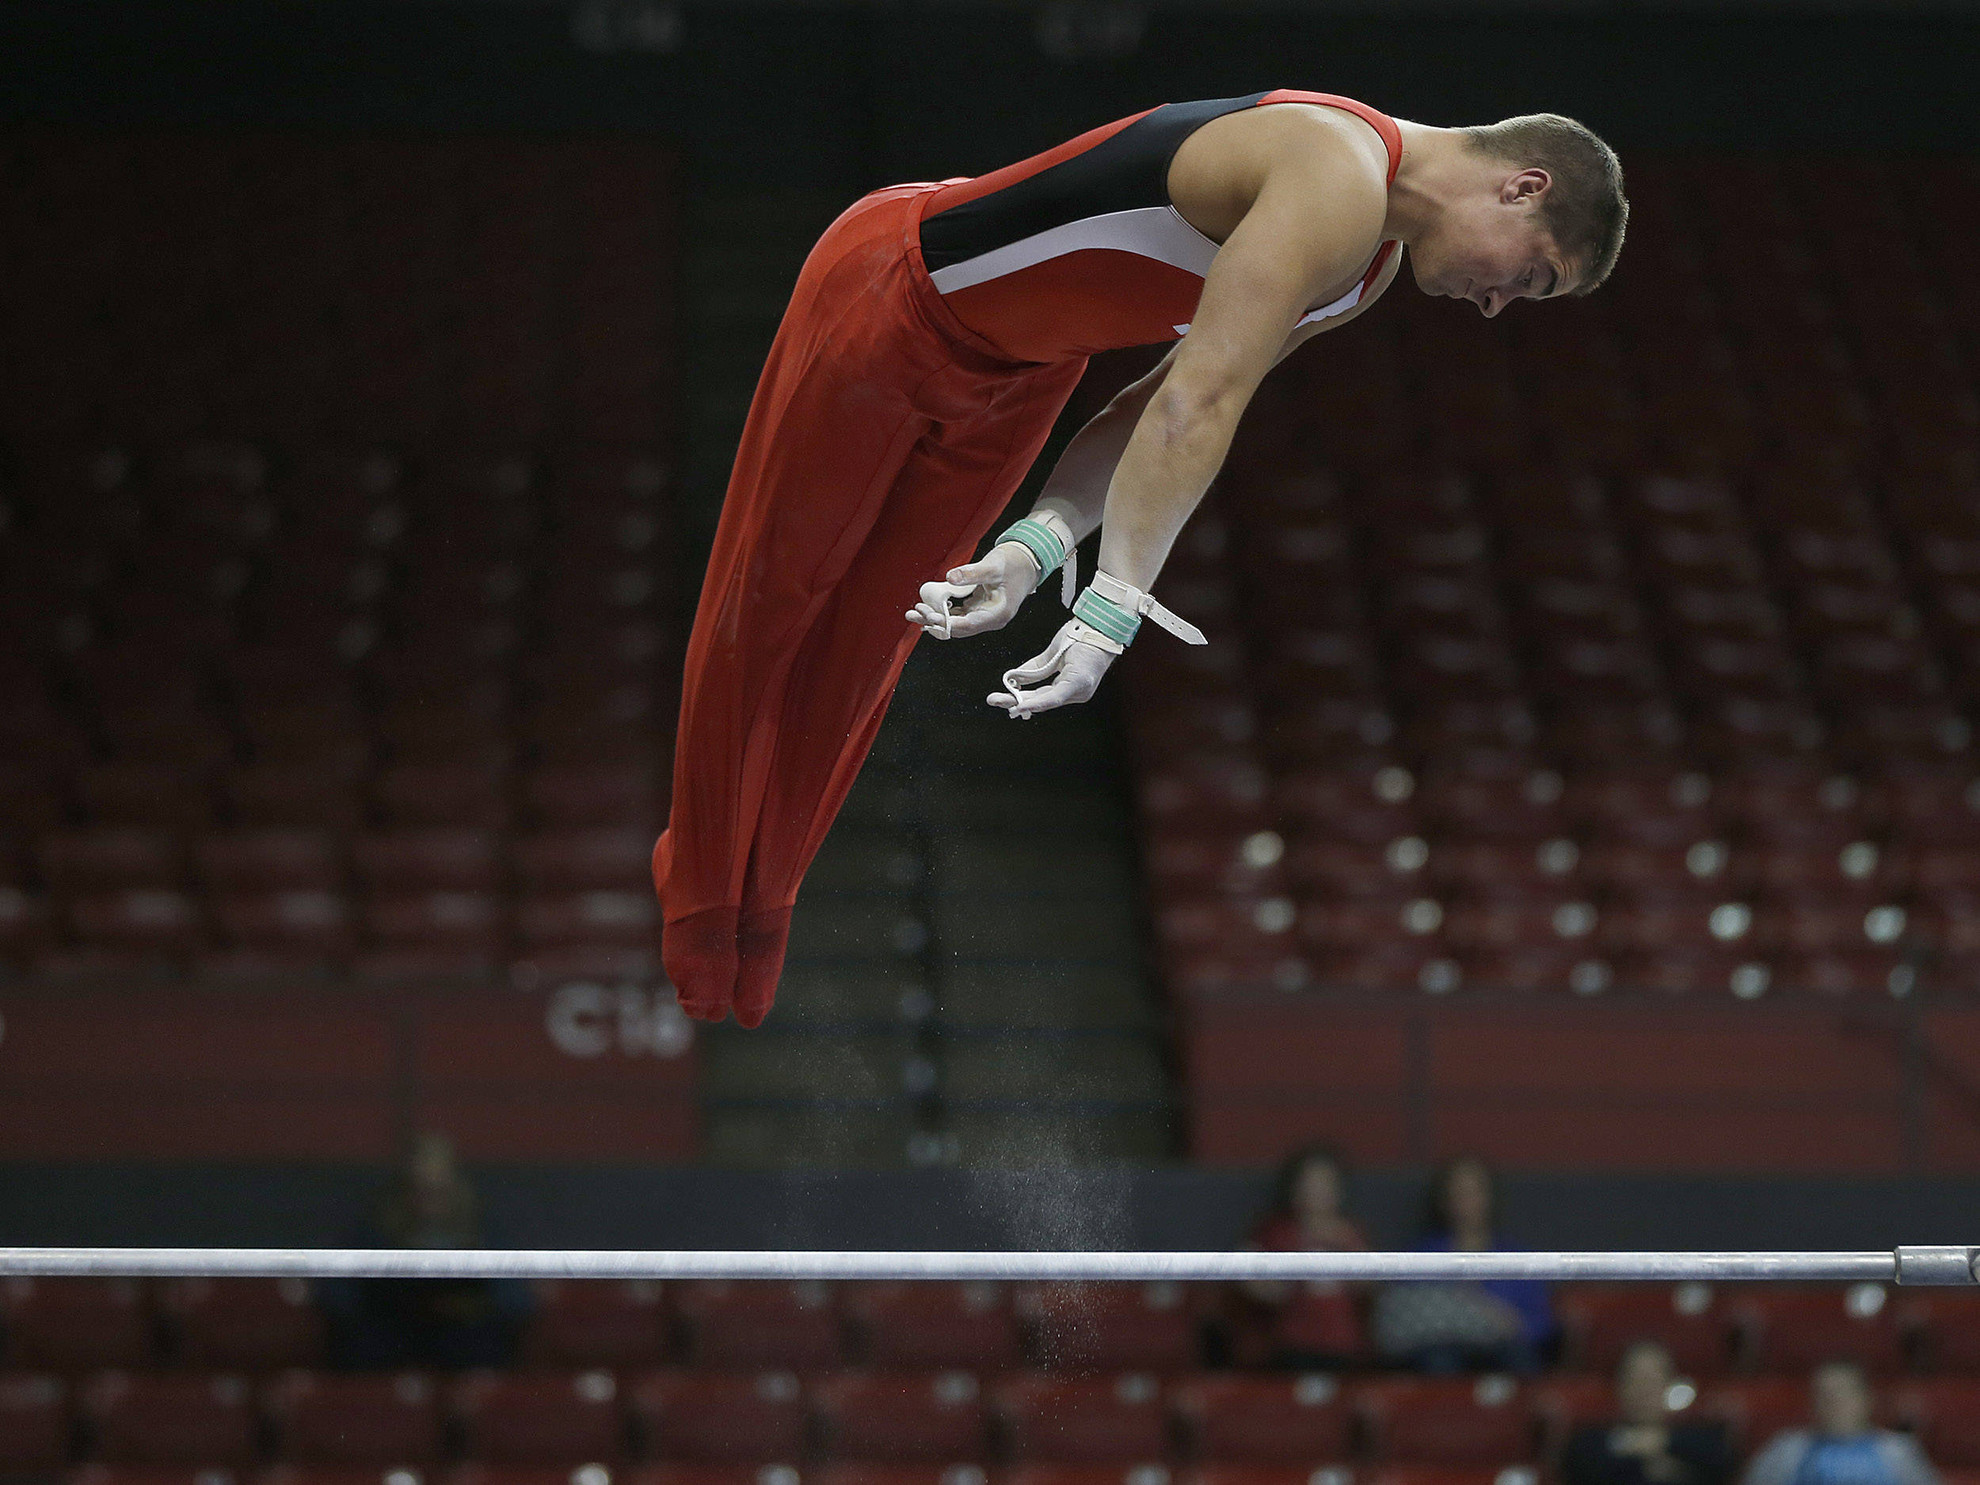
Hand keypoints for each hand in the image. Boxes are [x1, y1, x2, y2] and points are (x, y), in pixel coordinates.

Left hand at [907, 543, 1038, 640]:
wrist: (1027, 561)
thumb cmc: (1014, 563)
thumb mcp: (993, 566)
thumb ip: (972, 573)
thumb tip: (949, 577)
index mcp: (997, 614)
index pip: (968, 624)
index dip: (946, 622)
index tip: (928, 615)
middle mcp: (991, 620)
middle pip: (959, 628)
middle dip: (935, 622)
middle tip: (915, 612)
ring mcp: (985, 616)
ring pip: (956, 624)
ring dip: (936, 619)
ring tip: (915, 612)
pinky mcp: (980, 610)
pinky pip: (959, 616)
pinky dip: (944, 613)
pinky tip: (928, 608)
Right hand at [988, 620, 1116, 717]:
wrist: (1100, 623)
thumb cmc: (1082, 635)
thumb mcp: (1053, 654)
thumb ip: (1034, 669)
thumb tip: (1013, 679)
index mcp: (1070, 687)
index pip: (1042, 696)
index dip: (1021, 699)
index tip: (1003, 701)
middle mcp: (1076, 693)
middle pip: (1041, 700)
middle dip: (1015, 702)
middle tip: (993, 700)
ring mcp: (1079, 691)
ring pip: (1046, 701)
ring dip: (1022, 702)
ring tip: (1004, 704)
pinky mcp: (1079, 683)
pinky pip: (1055, 696)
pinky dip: (1038, 702)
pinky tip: (1022, 705)